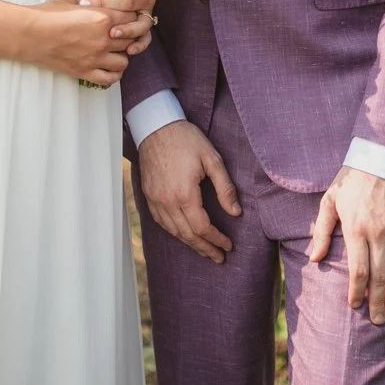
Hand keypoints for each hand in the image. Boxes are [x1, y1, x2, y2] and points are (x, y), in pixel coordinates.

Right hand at [27, 0, 151, 85]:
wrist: (30, 35)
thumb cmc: (47, 15)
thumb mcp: (71, 2)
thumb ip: (89, 4)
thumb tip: (94, 4)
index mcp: (102, 18)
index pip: (131, 19)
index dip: (129, 18)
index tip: (123, 19)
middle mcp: (103, 39)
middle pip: (130, 40)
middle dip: (127, 37)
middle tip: (118, 35)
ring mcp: (95, 58)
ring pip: (125, 61)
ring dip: (121, 56)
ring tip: (112, 51)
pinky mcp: (85, 72)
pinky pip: (110, 78)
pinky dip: (113, 74)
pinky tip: (108, 67)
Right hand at [137, 120, 241, 264]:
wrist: (156, 126)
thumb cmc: (186, 139)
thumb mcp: (212, 159)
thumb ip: (225, 188)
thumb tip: (235, 212)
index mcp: (185, 194)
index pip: (202, 227)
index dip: (216, 239)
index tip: (228, 246)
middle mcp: (167, 201)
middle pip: (187, 235)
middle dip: (205, 248)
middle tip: (219, 258)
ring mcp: (155, 200)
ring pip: (173, 231)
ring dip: (190, 244)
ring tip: (204, 251)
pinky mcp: (148, 196)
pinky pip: (161, 222)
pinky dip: (175, 232)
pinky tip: (184, 235)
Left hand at [307, 165, 384, 324]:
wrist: (382, 157)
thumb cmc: (351, 180)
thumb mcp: (330, 201)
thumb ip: (322, 231)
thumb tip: (314, 259)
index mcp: (355, 229)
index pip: (358, 270)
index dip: (357, 292)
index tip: (355, 306)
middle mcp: (378, 233)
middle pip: (379, 276)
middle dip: (377, 301)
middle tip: (379, 321)